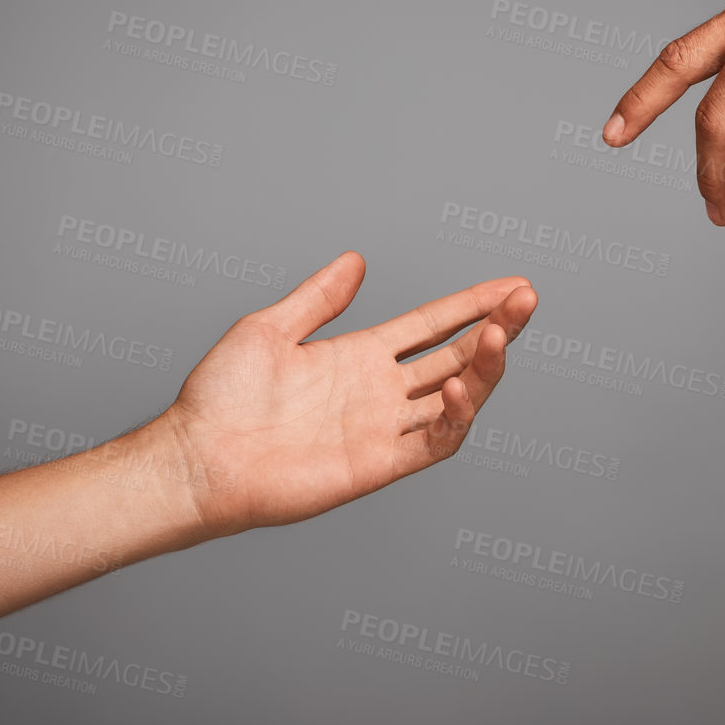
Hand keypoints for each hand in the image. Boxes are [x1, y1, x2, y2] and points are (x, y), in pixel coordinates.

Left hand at [158, 252, 537, 533]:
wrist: (198, 457)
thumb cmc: (220, 397)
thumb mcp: (269, 329)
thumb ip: (318, 299)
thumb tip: (356, 260)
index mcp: (360, 356)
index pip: (432, 324)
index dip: (472, 305)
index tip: (511, 286)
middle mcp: (379, 392)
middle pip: (456, 355)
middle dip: (495, 328)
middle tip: (527, 300)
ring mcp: (382, 428)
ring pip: (455, 397)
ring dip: (485, 368)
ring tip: (502, 335)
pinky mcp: (378, 464)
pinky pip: (433, 443)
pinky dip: (455, 417)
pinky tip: (460, 385)